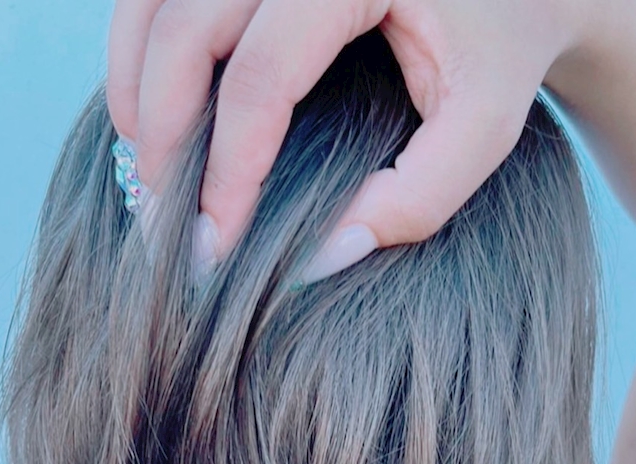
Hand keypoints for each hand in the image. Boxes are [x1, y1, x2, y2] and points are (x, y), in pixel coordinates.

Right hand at [107, 0, 583, 277]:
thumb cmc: (501, 45)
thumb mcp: (482, 127)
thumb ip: (412, 201)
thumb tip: (313, 262)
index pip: (260, 80)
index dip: (225, 174)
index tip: (211, 248)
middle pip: (186, 30)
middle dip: (161, 136)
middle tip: (164, 220)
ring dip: (134, 86)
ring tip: (145, 167)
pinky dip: (142, 44)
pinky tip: (151, 106)